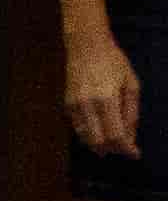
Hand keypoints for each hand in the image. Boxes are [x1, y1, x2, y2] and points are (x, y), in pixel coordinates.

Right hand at [73, 34, 142, 161]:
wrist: (86, 46)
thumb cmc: (114, 62)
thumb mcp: (131, 85)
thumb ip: (131, 112)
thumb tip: (130, 136)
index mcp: (107, 99)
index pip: (116, 134)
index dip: (126, 148)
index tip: (135, 154)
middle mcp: (87, 105)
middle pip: (99, 141)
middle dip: (113, 149)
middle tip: (125, 148)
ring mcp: (74, 105)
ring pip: (86, 137)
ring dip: (100, 145)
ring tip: (114, 143)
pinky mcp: (66, 104)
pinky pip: (78, 128)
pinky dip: (90, 135)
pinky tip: (100, 132)